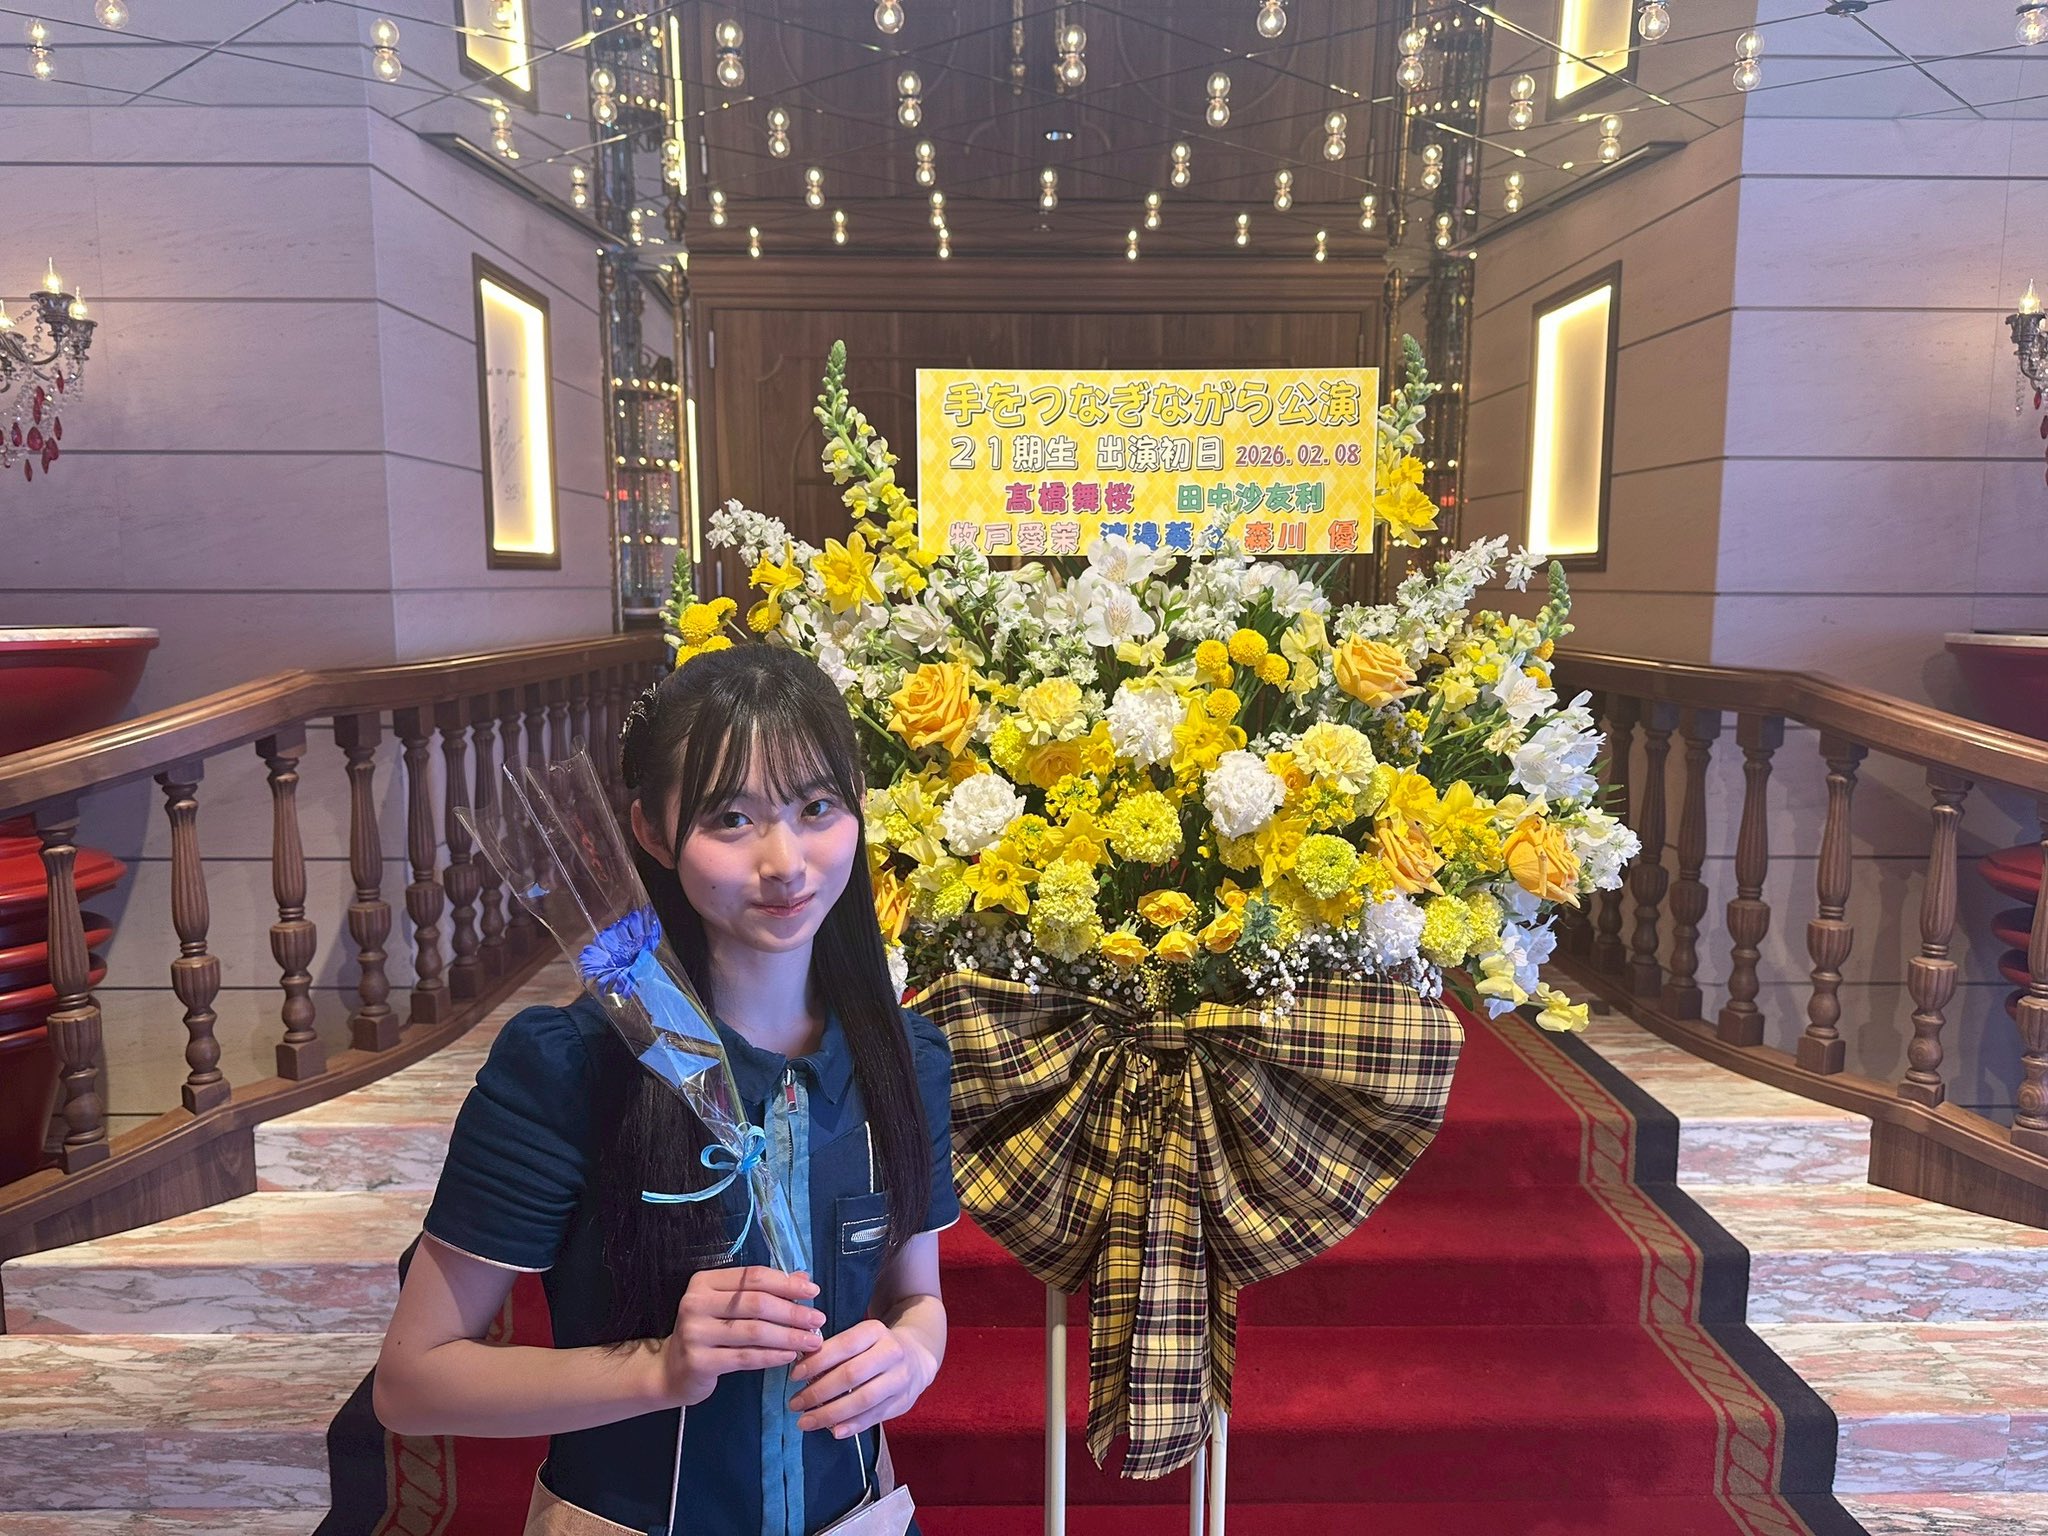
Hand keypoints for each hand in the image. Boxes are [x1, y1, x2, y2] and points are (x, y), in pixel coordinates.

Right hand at [658, 1266, 825, 1408]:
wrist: (671, 1371)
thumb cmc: (707, 1333)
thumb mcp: (729, 1306)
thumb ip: (762, 1291)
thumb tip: (804, 1277)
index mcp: (704, 1282)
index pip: (752, 1277)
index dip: (786, 1283)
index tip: (813, 1290)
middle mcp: (695, 1303)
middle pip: (756, 1303)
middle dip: (793, 1311)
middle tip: (818, 1320)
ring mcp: (695, 1333)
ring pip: (754, 1332)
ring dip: (789, 1336)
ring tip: (812, 1341)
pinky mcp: (699, 1361)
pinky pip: (746, 1357)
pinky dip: (772, 1356)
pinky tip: (790, 1356)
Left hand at [786, 1318, 936, 1439]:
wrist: (917, 1357)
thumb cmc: (876, 1347)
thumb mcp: (860, 1337)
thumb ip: (835, 1350)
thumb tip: (801, 1369)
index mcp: (876, 1331)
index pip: (844, 1345)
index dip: (818, 1361)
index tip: (795, 1375)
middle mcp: (891, 1353)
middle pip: (852, 1375)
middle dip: (819, 1392)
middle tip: (795, 1404)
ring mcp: (899, 1379)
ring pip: (863, 1399)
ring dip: (831, 1414)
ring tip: (806, 1422)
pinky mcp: (902, 1402)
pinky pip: (874, 1417)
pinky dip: (852, 1426)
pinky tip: (833, 1431)